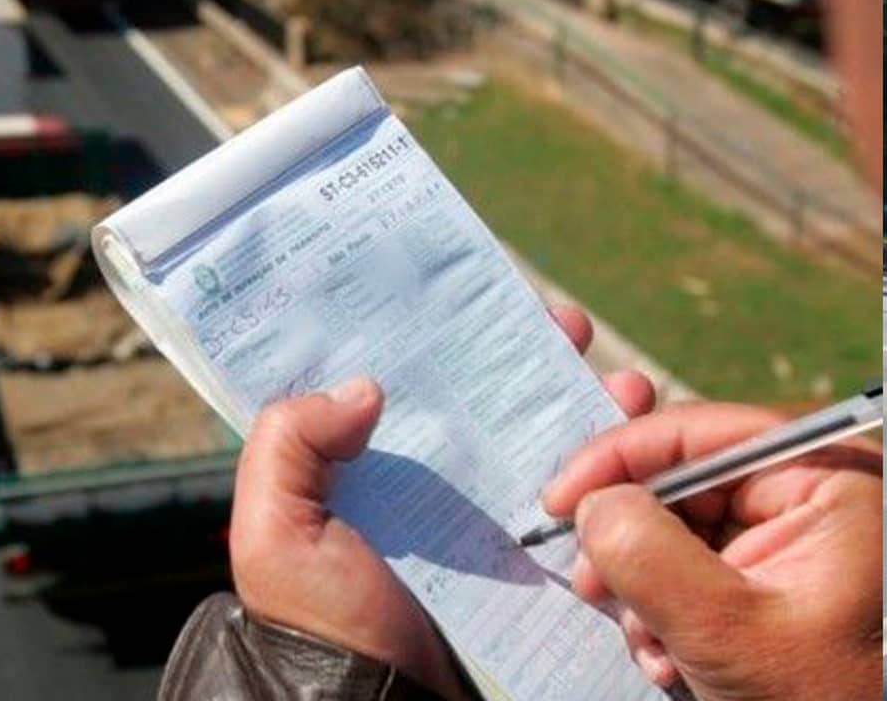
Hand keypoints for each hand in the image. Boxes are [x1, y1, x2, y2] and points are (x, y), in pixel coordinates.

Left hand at [230, 307, 655, 698]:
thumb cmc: (321, 622)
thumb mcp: (276, 531)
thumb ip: (288, 444)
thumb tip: (366, 387)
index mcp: (363, 465)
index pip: (402, 379)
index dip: (438, 330)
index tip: (477, 288)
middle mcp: (427, 481)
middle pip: (483, 395)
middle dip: (530, 349)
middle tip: (567, 324)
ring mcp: (483, 517)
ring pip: (538, 436)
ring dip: (583, 398)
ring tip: (619, 384)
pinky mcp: (528, 556)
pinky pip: (575, 499)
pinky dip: (612, 465)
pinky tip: (635, 435)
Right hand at [543, 402, 882, 699]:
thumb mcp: (725, 628)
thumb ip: (648, 554)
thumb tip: (591, 504)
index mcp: (827, 479)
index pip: (700, 432)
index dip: (618, 456)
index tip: (560, 499)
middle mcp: (808, 493)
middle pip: (679, 481)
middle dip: (628, 538)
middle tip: (593, 581)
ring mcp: (786, 537)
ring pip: (671, 527)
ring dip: (640, 586)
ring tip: (650, 641)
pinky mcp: (764, 576)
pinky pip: (686, 567)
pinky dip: (660, 609)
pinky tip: (669, 655)